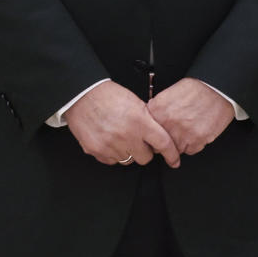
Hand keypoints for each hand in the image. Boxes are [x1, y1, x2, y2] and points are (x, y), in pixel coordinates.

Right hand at [64, 80, 180, 167]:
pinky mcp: (96, 151)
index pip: (163, 144)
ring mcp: (110, 146)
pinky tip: (110, 140)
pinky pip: (111, 161)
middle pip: (145, 158)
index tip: (175, 161)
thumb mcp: (136, 103)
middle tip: (139, 141)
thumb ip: (148, 120)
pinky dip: (113, 154)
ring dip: (128, 152)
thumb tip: (157, 133)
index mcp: (140, 122)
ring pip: (128, 160)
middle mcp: (126, 136)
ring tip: (121, 137)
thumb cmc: (109, 95)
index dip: (171, 155)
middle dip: (145, 151)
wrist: (83, 95)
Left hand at [145, 78, 236, 156]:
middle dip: (166, 140)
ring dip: (180, 143)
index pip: (146, 132)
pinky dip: (193, 144)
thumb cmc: (197, 89)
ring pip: (174, 150)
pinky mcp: (196, 141)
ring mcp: (181, 134)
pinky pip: (190, 150)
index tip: (158, 134)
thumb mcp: (169, 93)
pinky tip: (197, 131)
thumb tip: (151, 121)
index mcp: (157, 110)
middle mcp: (167, 123)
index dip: (153, 133)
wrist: (219, 89)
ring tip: (188, 129)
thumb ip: (157, 109)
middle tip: (176, 131)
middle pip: (157, 145)